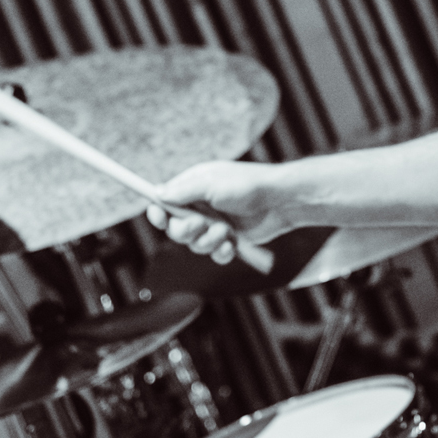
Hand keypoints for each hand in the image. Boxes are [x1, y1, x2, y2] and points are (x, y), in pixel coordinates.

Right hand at [146, 160, 291, 264]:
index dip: (158, 212)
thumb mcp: (212, 183)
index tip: (157, 217)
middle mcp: (201, 207)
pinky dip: (222, 252)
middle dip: (186, 231)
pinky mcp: (228, 240)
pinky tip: (232, 244)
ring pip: (195, 245)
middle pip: (176, 229)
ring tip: (226, 231)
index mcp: (194, 187)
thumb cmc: (248, 185)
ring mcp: (214, 224)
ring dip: (208, 241)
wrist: (281, 201)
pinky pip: (214, 255)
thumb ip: (184, 191)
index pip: (165, 202)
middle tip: (200, 224)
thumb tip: (158, 194)